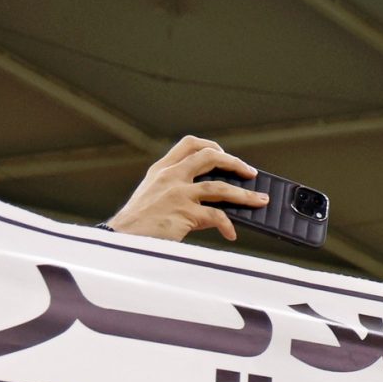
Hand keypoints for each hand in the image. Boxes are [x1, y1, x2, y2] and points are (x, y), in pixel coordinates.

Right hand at [106, 136, 268, 241]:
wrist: (123, 237)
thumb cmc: (138, 222)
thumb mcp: (154, 195)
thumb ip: (177, 189)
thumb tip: (212, 199)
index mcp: (162, 169)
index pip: (189, 144)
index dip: (211, 145)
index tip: (224, 153)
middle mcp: (171, 176)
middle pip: (210, 157)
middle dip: (235, 163)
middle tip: (251, 173)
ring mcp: (178, 194)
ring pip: (220, 187)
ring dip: (244, 195)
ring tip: (259, 201)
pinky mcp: (185, 213)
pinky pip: (216, 216)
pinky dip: (228, 225)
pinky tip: (231, 233)